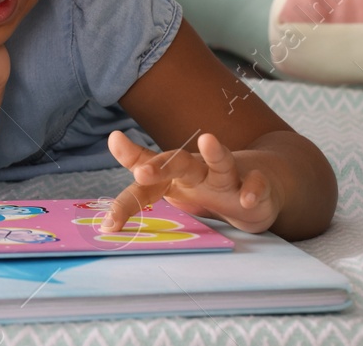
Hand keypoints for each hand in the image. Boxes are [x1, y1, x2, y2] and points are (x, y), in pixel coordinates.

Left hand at [99, 130, 280, 234]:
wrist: (253, 185)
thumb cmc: (203, 186)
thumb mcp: (170, 187)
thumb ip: (139, 187)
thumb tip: (107, 190)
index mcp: (173, 176)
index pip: (146, 184)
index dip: (126, 202)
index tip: (108, 222)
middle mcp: (198, 171)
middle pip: (178, 162)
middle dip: (160, 167)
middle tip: (141, 172)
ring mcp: (227, 176)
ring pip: (221, 162)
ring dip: (215, 152)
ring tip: (208, 139)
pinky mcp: (255, 185)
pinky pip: (255, 184)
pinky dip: (252, 188)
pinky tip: (246, 198)